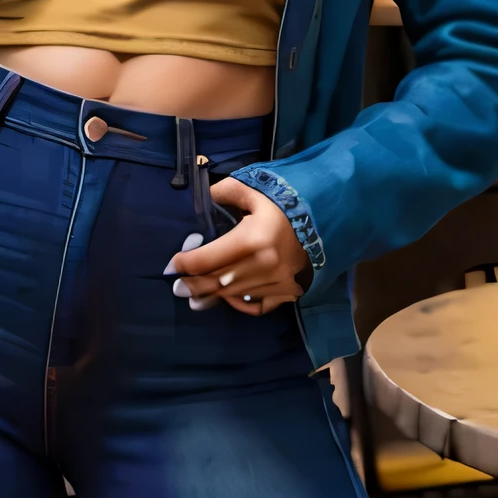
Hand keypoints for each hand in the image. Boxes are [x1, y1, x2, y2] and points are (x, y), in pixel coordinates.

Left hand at [169, 176, 310, 315]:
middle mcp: (264, 265)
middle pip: (217, 282)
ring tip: (194, 298)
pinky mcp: (288, 293)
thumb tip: (203, 197)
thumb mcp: (254, 191)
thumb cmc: (284, 205)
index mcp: (252, 239)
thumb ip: (225, 192)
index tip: (173, 264)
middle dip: (193, 285)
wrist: (325, 220)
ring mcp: (277, 283)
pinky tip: (228, 300)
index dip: (186, 263)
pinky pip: (257, 306)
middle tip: (177, 286)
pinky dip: (240, 305)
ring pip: (234, 296)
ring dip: (211, 297)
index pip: (208, 259)